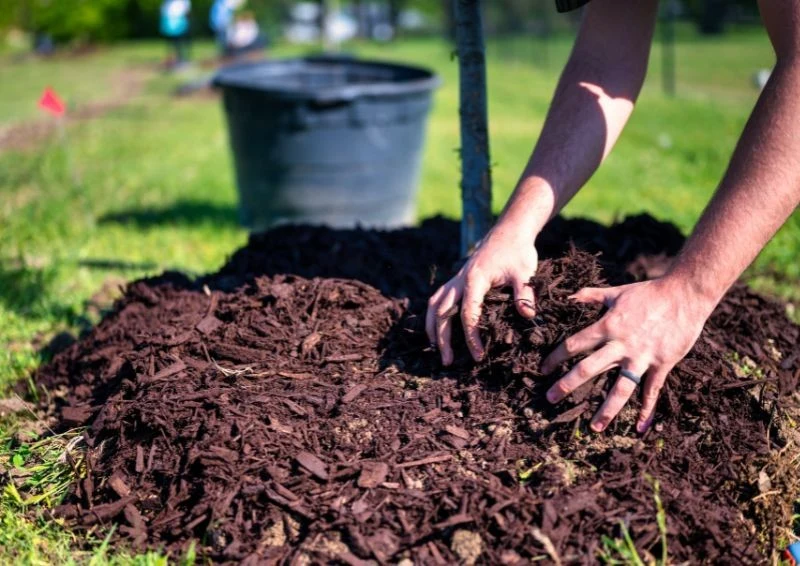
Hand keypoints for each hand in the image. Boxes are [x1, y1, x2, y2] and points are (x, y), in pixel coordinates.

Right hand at [426, 225, 537, 365]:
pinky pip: (438, 298)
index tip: (478, 355)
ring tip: (435, 349)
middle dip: (443, 338)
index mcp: (475, 280)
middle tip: (448, 362)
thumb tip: (528, 316)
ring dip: (432, 328)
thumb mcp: (525, 272)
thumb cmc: (518, 252)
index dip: (471, 337)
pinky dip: (434, 315)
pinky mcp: (457, 279)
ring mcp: (456, 279)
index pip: (467, 314)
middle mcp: (460, 280)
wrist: (509, 231)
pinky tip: (437, 329)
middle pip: (442, 312)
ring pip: (434, 305)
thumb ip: (525, 294)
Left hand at [540, 276, 714, 433]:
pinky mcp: (662, 364)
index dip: (556, 357)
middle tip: (550, 399)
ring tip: (595, 427)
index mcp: (607, 326)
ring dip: (607, 409)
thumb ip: (591, 296)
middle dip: (567, 385)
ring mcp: (642, 357)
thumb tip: (569, 296)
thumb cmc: (649, 292)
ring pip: (620, 388)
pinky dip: (646, 410)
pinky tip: (640, 427)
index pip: (574, 345)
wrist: (685, 294)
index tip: (543, 369)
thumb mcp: (616, 292)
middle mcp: (621, 345)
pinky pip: (652, 390)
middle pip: (588, 369)